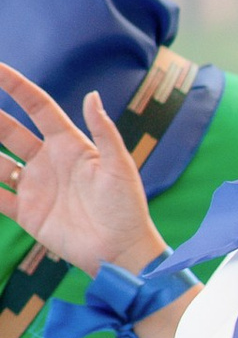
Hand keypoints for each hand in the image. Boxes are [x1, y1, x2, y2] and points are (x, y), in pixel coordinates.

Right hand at [0, 63, 160, 275]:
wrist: (121, 251)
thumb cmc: (127, 207)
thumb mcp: (119, 166)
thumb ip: (104, 131)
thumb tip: (92, 95)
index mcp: (69, 144)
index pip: (37, 107)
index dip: (17, 87)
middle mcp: (47, 161)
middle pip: (9, 130)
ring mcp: (34, 186)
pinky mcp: (26, 212)